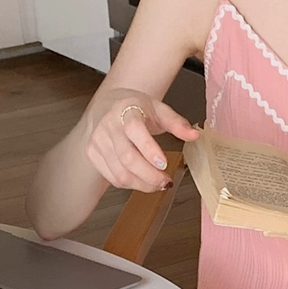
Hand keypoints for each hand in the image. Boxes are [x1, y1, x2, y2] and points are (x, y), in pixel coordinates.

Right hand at [85, 88, 199, 192]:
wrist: (110, 104)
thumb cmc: (136, 108)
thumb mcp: (159, 109)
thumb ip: (177, 123)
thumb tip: (195, 135)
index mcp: (126, 110)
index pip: (135, 131)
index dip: (149, 150)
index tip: (164, 163)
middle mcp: (108, 126)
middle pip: (128, 158)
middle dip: (150, 175)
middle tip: (166, 181)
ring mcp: (98, 141)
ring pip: (119, 173)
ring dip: (142, 184)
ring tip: (157, 184)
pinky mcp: (92, 154)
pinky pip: (112, 177)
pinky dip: (130, 184)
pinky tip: (142, 181)